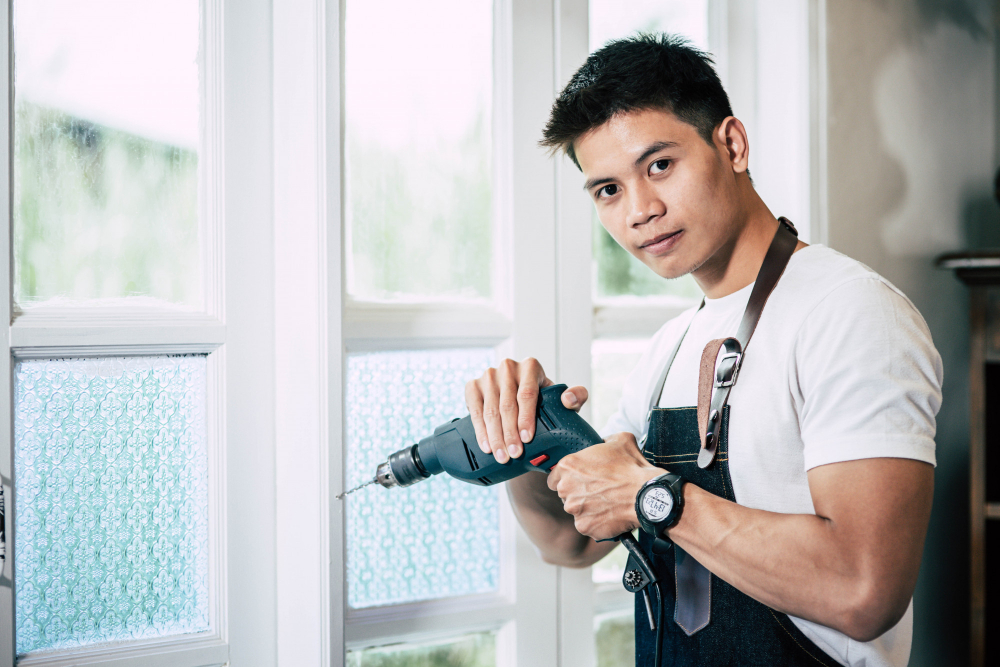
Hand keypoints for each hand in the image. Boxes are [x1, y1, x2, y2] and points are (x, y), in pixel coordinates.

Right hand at [465, 358, 588, 462]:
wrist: (519, 399)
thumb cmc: (544, 400)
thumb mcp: (561, 398)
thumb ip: (577, 397)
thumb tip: (568, 400)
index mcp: (531, 367)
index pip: (527, 393)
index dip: (526, 417)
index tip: (527, 439)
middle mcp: (508, 367)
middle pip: (507, 405)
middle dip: (510, 433)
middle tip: (514, 454)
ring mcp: (488, 375)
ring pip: (490, 411)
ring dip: (495, 436)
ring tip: (502, 456)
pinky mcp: (473, 386)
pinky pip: (474, 411)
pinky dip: (480, 431)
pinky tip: (486, 446)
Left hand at [547, 431, 661, 539]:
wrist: (646, 495)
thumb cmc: (632, 468)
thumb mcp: (619, 440)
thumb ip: (604, 440)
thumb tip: (604, 442)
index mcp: (568, 465)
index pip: (554, 477)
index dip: (567, 479)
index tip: (579, 481)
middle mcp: (566, 488)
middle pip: (565, 494)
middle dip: (578, 493)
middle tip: (598, 490)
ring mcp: (574, 509)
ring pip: (575, 510)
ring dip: (586, 508)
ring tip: (606, 503)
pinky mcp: (584, 526)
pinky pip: (586, 524)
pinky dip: (595, 522)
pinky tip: (609, 514)